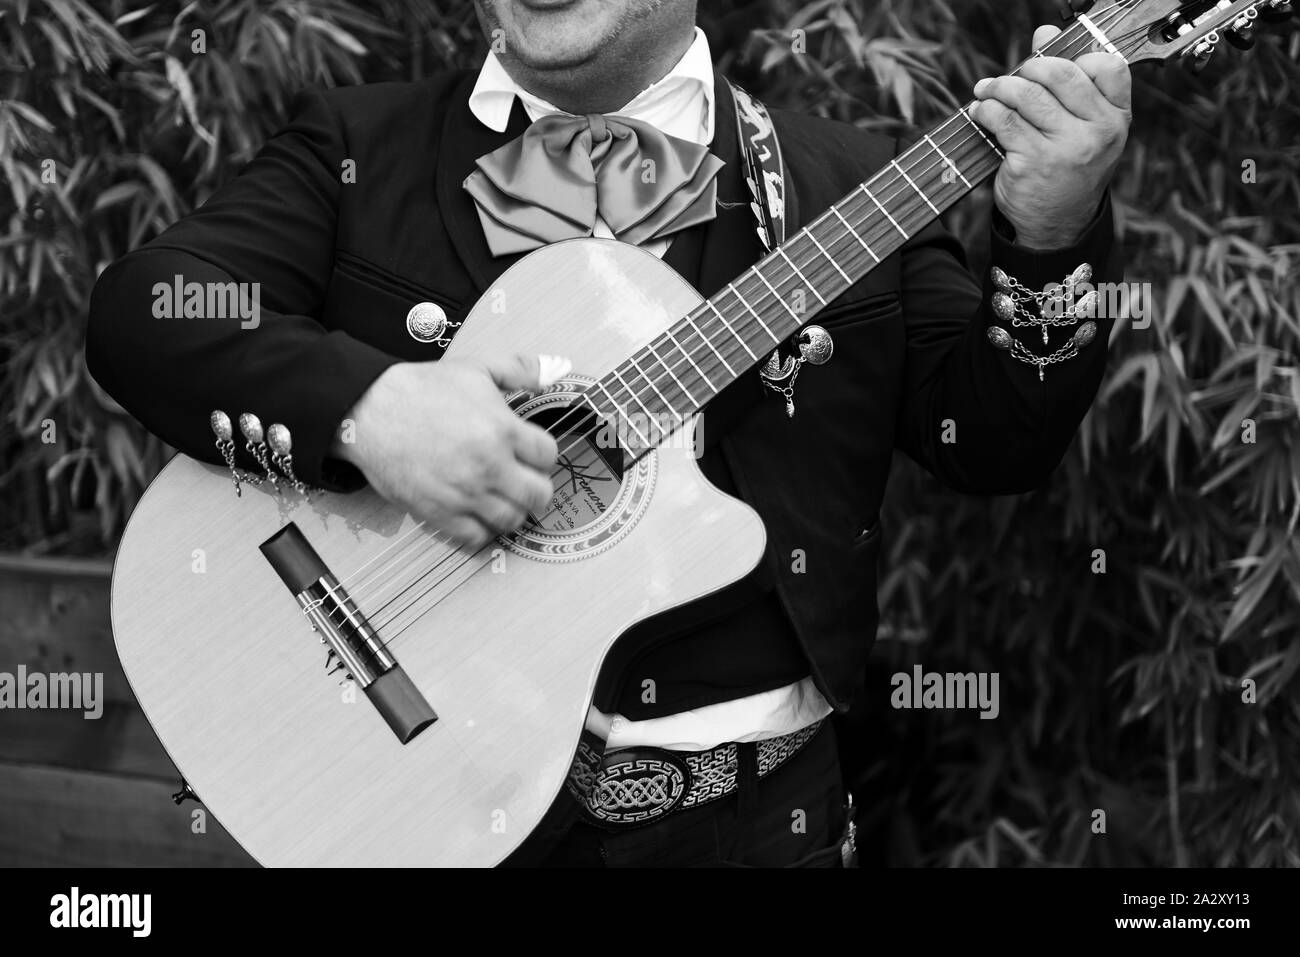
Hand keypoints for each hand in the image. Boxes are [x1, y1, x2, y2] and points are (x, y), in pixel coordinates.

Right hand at [334, 355, 561, 546]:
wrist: (369, 410)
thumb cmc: (419, 390)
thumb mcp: (475, 369)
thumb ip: (519, 370)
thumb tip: (552, 371)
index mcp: (502, 430)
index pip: (548, 456)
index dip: (542, 454)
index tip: (532, 454)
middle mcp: (488, 466)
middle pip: (539, 494)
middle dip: (536, 486)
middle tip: (524, 480)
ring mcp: (464, 493)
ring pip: (512, 520)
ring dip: (512, 509)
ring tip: (501, 496)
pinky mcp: (439, 513)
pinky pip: (476, 537)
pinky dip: (481, 529)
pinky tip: (476, 512)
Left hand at [971, 24, 1131, 249]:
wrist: (1057, 224)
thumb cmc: (1069, 168)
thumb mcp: (1082, 128)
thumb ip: (1068, 80)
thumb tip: (1045, 31)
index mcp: (1116, 118)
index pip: (1108, 66)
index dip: (1077, 58)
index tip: (1050, 66)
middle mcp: (1097, 132)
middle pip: (1060, 74)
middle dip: (1029, 67)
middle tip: (1010, 75)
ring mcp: (1065, 149)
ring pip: (1027, 96)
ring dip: (999, 87)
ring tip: (987, 90)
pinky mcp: (1032, 163)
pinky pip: (1003, 121)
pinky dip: (986, 110)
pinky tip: (980, 111)